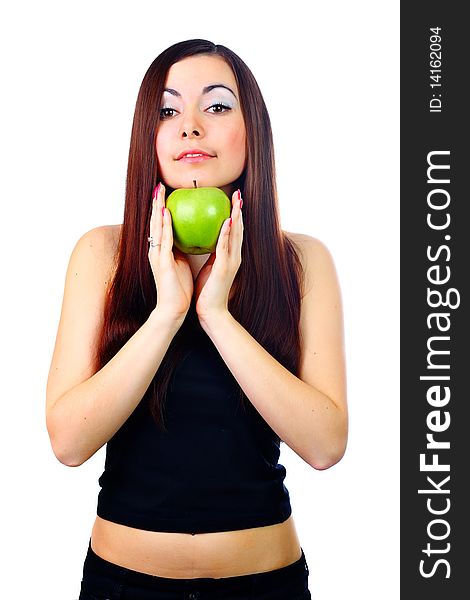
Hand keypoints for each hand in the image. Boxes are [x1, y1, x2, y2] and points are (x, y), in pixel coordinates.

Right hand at [148, 183, 193, 320]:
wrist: (173, 309)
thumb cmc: (179, 289)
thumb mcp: (180, 264)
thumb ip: (181, 250)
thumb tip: (189, 238)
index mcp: (161, 251)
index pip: (160, 226)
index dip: (161, 210)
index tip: (164, 194)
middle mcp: (156, 250)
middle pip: (155, 222)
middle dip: (156, 204)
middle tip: (158, 186)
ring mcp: (157, 255)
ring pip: (156, 227)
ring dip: (158, 208)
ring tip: (159, 192)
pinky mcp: (162, 262)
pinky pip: (164, 240)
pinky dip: (165, 225)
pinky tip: (167, 213)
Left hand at [194, 189, 242, 322]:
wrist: (210, 312)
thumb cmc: (206, 291)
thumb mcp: (208, 267)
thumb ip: (211, 254)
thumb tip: (203, 241)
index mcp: (229, 257)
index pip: (233, 232)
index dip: (234, 215)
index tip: (232, 200)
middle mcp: (234, 257)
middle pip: (238, 229)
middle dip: (238, 211)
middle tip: (238, 194)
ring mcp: (231, 262)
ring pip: (235, 235)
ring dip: (236, 216)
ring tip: (236, 201)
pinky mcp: (224, 268)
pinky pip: (225, 247)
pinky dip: (227, 233)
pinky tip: (227, 220)